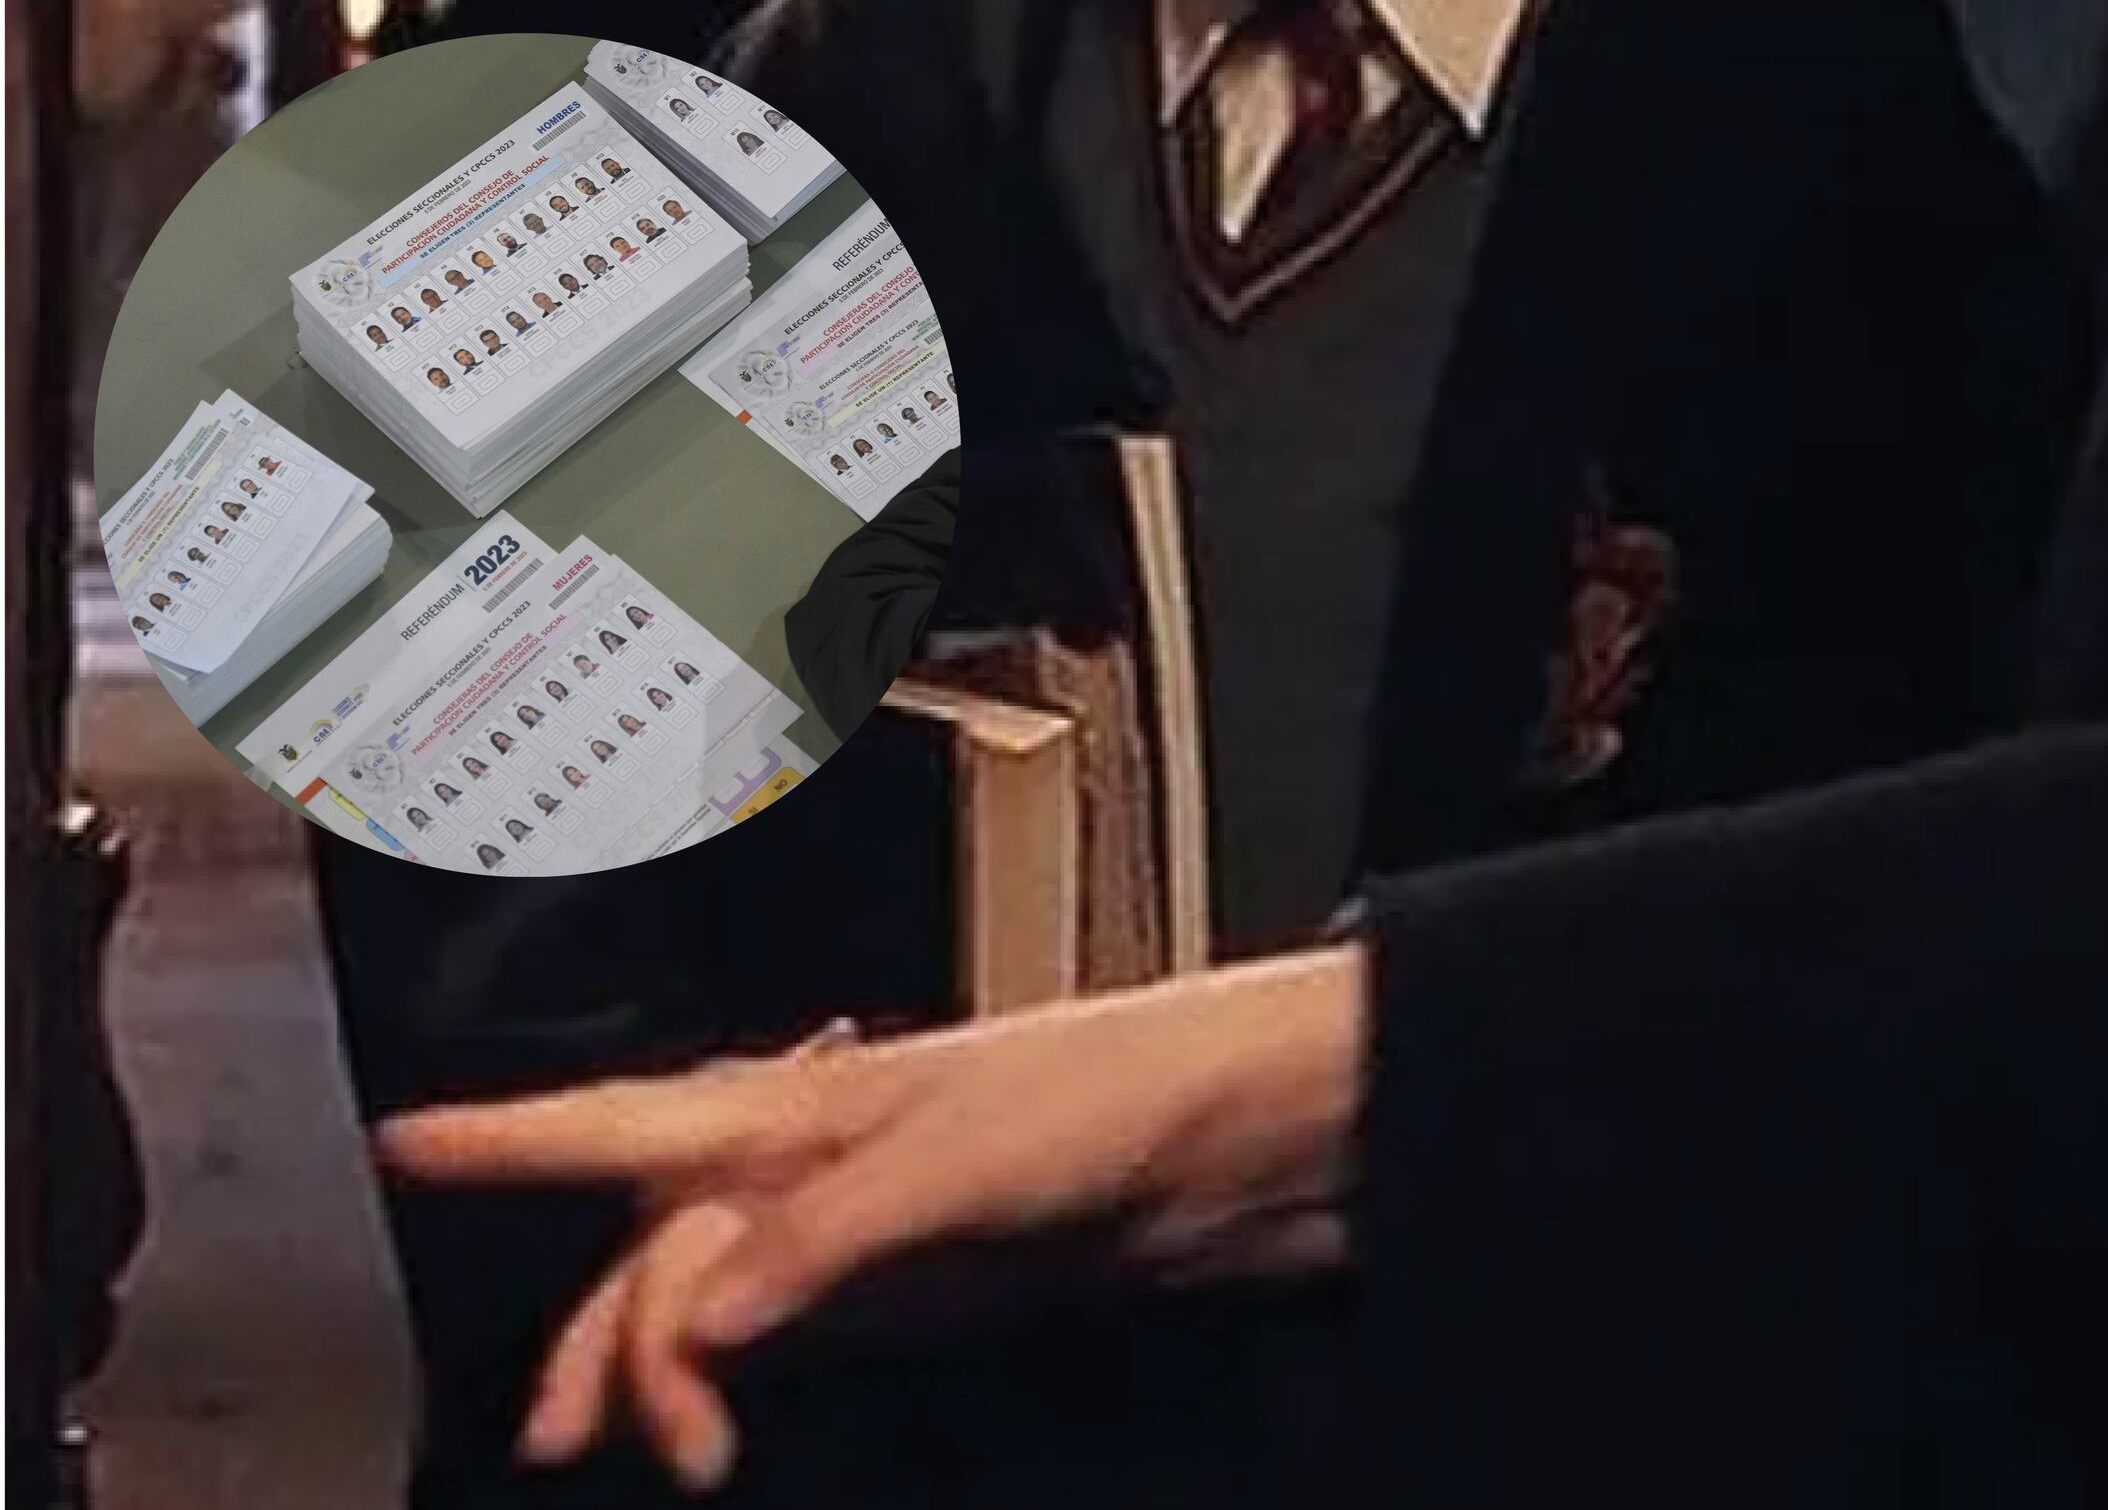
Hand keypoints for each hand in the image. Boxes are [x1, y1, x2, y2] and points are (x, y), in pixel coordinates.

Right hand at [372, 944, 1370, 1491]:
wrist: (1269, 1132)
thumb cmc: (1129, 1087)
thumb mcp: (966, 1155)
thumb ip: (828, 1237)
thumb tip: (699, 1321)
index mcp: (818, 1100)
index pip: (634, 1120)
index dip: (516, 1136)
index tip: (405, 1145)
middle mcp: (828, 1161)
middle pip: (665, 1246)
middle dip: (599, 1331)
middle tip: (560, 1435)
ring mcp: (877, 1232)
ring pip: (723, 1306)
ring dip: (668, 1376)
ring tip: (643, 1454)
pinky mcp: (937, 1292)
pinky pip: (804, 1341)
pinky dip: (749, 1386)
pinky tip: (724, 1433)